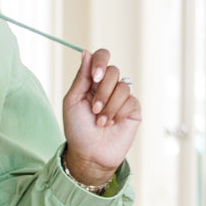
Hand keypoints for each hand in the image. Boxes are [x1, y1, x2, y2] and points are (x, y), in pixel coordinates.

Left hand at [62, 47, 141, 185]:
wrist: (89, 154)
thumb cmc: (77, 129)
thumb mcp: (73, 101)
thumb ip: (81, 77)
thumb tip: (86, 52)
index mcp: (93, 81)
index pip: (102, 57)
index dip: (100, 62)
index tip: (95, 77)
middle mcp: (108, 86)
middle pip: (113, 71)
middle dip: (102, 92)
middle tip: (94, 109)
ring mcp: (122, 97)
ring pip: (122, 86)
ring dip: (109, 106)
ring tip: (100, 122)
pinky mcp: (133, 109)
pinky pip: (130, 101)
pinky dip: (118, 113)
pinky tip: (111, 124)